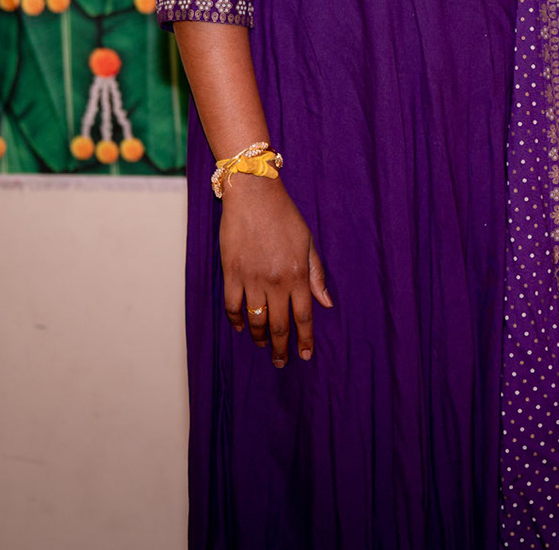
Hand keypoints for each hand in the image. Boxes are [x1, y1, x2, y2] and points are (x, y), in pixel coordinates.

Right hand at [220, 175, 333, 366]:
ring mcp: (251, 279)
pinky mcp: (231, 273)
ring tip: (263, 346)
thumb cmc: (284, 216)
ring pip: (254, 320)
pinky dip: (236, 320)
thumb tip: (326, 303)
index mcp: (297, 275)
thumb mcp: (308, 243)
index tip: (305, 355)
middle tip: (282, 363)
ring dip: (259, 338)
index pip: (303, 316)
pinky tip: (241, 327)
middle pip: (278, 325)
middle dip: (281, 348)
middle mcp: (275, 281)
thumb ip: (316, 275)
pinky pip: (232, 305)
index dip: (305, 339)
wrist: (254, 195)